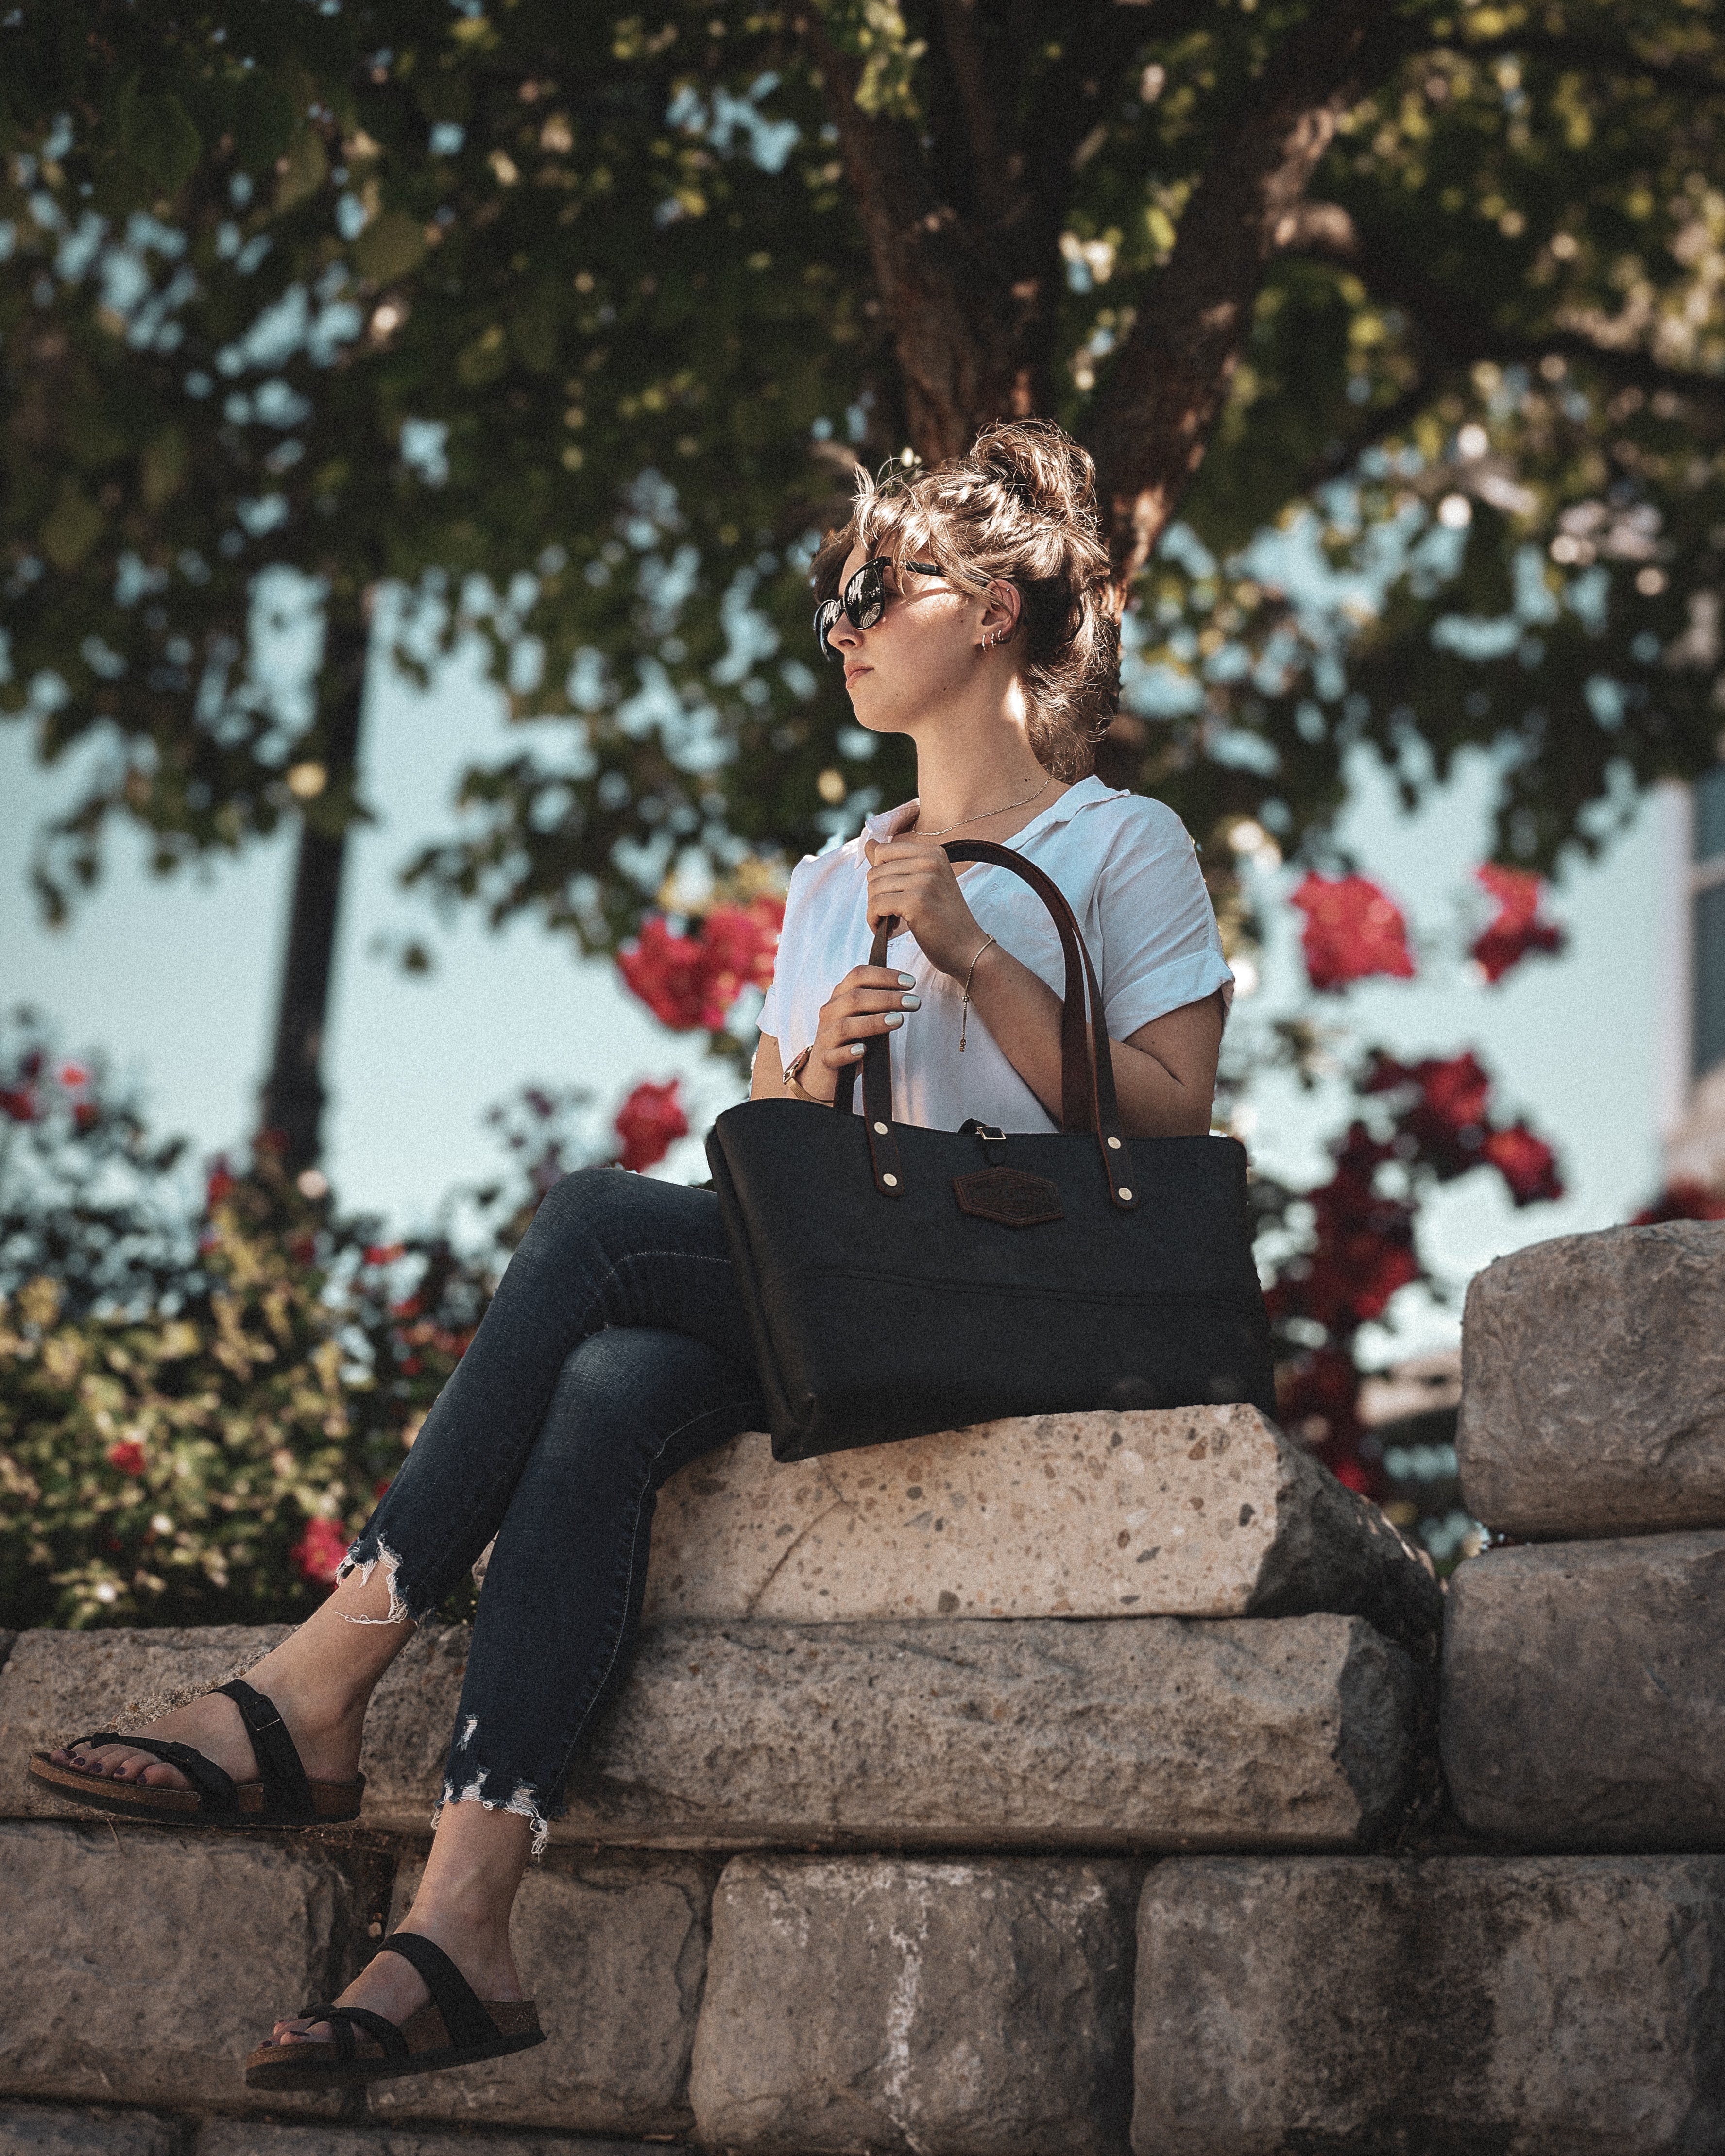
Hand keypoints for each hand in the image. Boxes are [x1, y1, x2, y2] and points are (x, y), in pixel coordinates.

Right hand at [801, 964, 921, 1100]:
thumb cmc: (851, 1040)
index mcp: (840, 996)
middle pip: (855, 998)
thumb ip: (878, 1005)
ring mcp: (826, 1036)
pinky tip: (863, 1051)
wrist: (824, 1073)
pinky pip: (834, 1055)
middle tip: (914, 1002)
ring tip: (898, 1020)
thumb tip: (907, 996)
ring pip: (845, 1025)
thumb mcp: (863, 1016)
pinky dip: (848, 1052)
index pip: (859, 975)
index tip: (910, 983)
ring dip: (873, 1021)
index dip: (885, 976)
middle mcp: (831, 1012)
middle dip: (887, 998)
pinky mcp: (825, 1060)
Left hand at [861, 833, 985, 978]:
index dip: (879, 876)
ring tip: (892, 922)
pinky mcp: (916, 901)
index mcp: (933, 852)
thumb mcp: (923, 883)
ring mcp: (924, 880)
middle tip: (892, 914)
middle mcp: (930, 860)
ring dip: (875, 911)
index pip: (883, 851)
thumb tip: (869, 844)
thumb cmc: (944, 919)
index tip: (891, 894)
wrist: (967, 948)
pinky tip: (888, 931)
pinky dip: (875, 921)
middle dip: (877, 896)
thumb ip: (895, 863)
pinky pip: (876, 905)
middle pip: (875, 871)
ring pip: (874, 888)